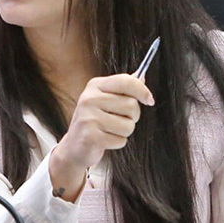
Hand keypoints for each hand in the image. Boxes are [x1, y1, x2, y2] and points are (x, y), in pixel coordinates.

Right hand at [49, 74, 153, 200]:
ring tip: (109, 131)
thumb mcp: (105, 100)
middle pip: (131, 105)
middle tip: (119, 120)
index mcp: (94, 86)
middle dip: (132, 117)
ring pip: (128, 125)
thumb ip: (123, 88)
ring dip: (124, 132)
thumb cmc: (94, 121)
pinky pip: (120, 140)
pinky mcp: (90, 136)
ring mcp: (88, 117)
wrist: (73, 147)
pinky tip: (104, 141)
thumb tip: (142, 76)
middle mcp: (89, 99)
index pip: (126, 81)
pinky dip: (117, 143)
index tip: (150, 100)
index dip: (142, 91)